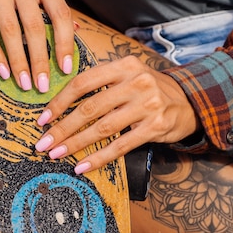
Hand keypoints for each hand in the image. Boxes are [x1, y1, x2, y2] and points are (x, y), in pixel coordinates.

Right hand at [0, 0, 74, 91]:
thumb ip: (52, 6)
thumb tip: (78, 31)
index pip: (60, 14)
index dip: (65, 43)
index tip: (66, 68)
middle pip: (35, 27)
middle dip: (40, 61)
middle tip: (43, 86)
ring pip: (11, 31)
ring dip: (19, 62)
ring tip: (24, 84)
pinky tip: (3, 71)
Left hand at [34, 56, 200, 172]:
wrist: (189, 101)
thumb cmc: (149, 90)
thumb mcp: (128, 75)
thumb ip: (102, 83)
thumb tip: (61, 106)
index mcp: (124, 66)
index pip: (83, 83)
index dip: (60, 102)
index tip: (43, 118)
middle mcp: (136, 82)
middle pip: (90, 108)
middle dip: (62, 128)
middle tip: (43, 143)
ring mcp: (148, 105)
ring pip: (102, 128)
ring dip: (75, 144)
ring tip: (57, 155)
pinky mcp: (156, 127)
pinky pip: (121, 145)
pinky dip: (99, 158)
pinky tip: (82, 166)